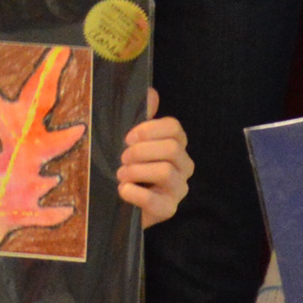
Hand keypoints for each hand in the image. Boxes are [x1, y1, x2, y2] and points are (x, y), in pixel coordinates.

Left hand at [114, 100, 191, 223]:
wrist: (119, 205)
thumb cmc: (127, 169)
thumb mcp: (131, 143)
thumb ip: (141, 118)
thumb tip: (151, 92)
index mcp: (176, 145)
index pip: (174, 128)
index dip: (149, 130)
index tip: (128, 138)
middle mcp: (183, 166)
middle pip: (171, 148)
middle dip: (141, 151)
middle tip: (123, 158)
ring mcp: (178, 189)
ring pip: (165, 171)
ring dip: (136, 171)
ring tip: (121, 175)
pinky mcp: (168, 210)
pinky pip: (154, 199)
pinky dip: (133, 193)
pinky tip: (123, 190)